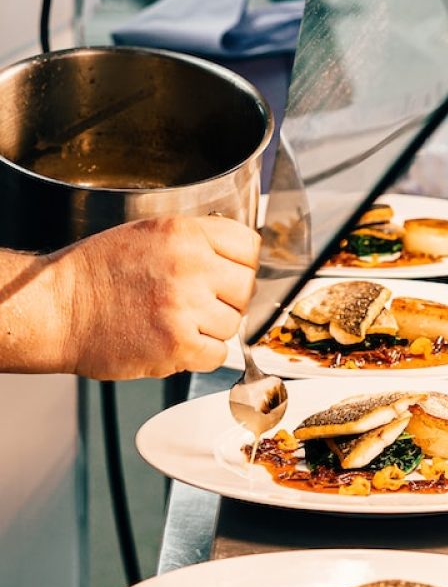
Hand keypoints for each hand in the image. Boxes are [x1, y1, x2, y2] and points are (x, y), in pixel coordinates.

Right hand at [55, 214, 259, 379]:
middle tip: (199, 303)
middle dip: (228, 298)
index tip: (230, 274)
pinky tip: (174, 341)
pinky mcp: (178, 344)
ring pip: (234, 323)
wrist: (58, 308)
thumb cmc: (97, 272)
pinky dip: (201, 354)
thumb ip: (197, 241)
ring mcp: (185, 305)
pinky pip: (218, 354)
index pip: (249, 246)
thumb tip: (238, 259)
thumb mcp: (149, 234)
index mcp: (184, 232)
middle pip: (246, 287)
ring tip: (177, 321)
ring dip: (212, 328)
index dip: (241, 264)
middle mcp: (190, 264)